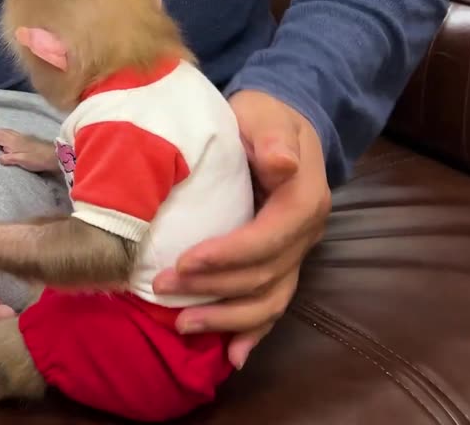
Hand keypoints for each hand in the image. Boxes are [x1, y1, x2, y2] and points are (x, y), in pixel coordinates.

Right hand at [0, 129, 59, 172]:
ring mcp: (21, 137)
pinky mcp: (25, 139)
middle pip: (0, 132)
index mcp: (13, 141)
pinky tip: (4, 138)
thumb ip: (9, 159)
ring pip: (6, 132)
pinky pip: (10, 134)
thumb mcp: (22, 160)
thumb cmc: (38, 159)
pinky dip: (3, 134)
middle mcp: (16, 137)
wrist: (53, 155)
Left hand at [154, 89, 330, 369]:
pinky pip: (273, 305)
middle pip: (263, 275)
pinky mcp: (283, 264)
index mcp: (304, 200)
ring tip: (183, 326)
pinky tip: (231, 355)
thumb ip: (271, 137)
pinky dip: (254, 332)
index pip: (267, 239)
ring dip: (227, 318)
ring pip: (269, 300)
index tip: (184, 262)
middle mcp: (306, 234)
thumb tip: (281, 161)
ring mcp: (297, 253)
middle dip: (212, 288)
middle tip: (163, 288)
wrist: (280, 125)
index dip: (227, 256)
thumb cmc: (264, 117)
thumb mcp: (264, 114)